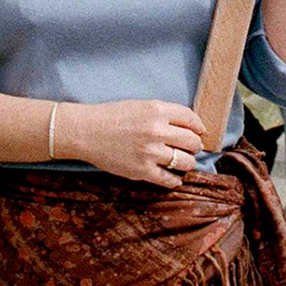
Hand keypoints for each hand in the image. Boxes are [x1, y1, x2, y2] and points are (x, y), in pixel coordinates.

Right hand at [57, 100, 212, 187]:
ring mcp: (150, 152)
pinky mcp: (142, 171)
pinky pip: (169, 180)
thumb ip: (163, 114)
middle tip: (191, 148)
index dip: (199, 127)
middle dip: (195, 146)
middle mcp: (157, 131)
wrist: (85, 132)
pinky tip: (174, 178)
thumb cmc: (111, 116)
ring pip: (185, 162)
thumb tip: (188, 126)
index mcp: (157, 110)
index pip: (191, 119)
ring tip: (183, 163)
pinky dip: (175, 180)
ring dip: (187, 163)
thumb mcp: (141, 105)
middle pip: (192, 142)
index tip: (200, 132)